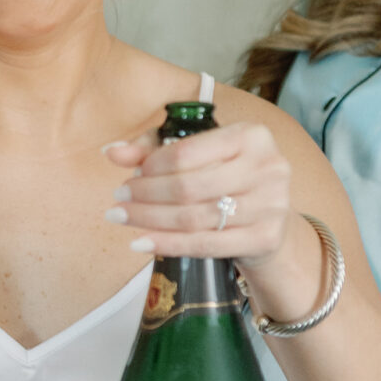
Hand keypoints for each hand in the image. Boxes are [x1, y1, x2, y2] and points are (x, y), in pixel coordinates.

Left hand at [106, 116, 292, 267]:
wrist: (270, 220)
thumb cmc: (227, 178)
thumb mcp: (198, 154)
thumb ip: (154, 148)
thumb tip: (110, 152)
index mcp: (250, 136)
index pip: (186, 152)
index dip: (151, 166)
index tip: (130, 176)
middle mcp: (267, 167)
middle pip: (188, 187)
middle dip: (145, 195)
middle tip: (119, 200)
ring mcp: (271, 205)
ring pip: (194, 217)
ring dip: (150, 219)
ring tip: (123, 218)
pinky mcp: (266, 238)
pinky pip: (206, 244)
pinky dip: (168, 244)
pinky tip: (142, 242)